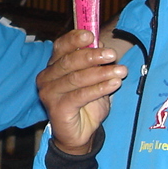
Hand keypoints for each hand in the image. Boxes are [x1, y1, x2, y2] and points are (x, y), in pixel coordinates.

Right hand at [37, 29, 126, 154]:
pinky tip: (114, 84)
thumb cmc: (86, 103)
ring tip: (121, 71)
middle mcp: (47, 77)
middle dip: (93, 56)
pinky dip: (99, 88)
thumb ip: (93, 62)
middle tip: (113, 54)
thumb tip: (100, 44)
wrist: (81, 134)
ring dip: (101, 73)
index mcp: (53, 66)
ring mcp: (49, 93)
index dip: (75, 39)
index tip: (91, 35)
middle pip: (69, 61)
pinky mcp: (57, 109)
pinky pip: (80, 95)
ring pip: (76, 78)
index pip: (61, 46)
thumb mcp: (93, 79)